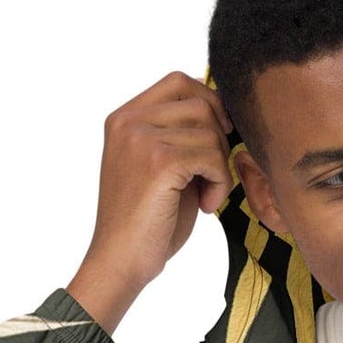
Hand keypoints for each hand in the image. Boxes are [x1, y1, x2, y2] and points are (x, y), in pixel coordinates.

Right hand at [67, 71, 236, 330]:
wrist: (120, 262)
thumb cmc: (146, 222)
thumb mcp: (161, 166)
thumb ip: (180, 134)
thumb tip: (221, 108)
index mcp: (124, 117)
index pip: (179, 80)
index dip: (209, 104)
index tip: (218, 140)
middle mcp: (128, 121)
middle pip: (200, 102)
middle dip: (219, 139)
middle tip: (212, 176)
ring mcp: (141, 139)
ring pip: (210, 131)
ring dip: (220, 167)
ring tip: (207, 197)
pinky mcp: (158, 162)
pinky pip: (212, 157)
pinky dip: (220, 184)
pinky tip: (207, 205)